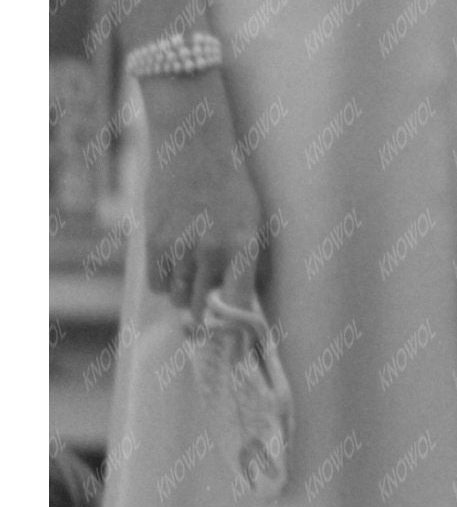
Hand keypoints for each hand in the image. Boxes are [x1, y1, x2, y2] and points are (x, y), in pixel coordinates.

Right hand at [140, 79, 267, 331]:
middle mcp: (212, 252)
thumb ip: (248, 265)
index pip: (238, 307)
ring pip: (176, 298)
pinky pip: (156, 283)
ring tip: (193, 268)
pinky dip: (164, 280)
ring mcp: (180, 248)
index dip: (233, 337)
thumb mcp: (254, 222)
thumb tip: (243, 310)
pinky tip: (175, 258)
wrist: (195, 148)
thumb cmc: (231, 188)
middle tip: (203, 322)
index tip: (230, 358)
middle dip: (204, 319)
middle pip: (201, 311)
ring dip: (183, 294)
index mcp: (244, 247)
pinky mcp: (153, 243)